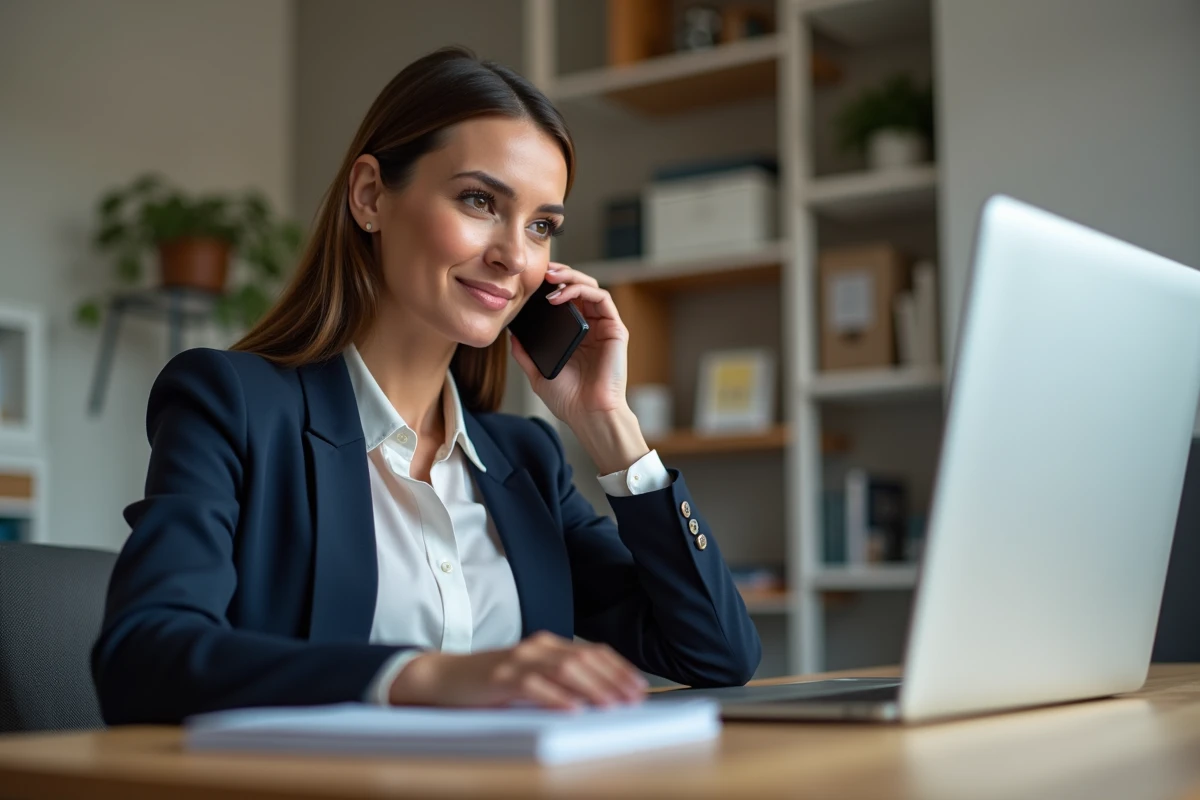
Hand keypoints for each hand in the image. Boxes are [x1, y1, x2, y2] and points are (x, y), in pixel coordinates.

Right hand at [388, 631, 648, 709]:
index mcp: (547, 644)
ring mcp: (517, 660)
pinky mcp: (499, 677)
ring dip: (592, 688)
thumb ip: (560, 680)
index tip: (639, 687)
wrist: (443, 677)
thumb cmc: (491, 683)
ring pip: (564, 670)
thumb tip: (602, 698)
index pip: (593, 652)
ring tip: (612, 704)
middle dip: (613, 680)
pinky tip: (573, 709)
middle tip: (633, 699)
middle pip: (584, 660)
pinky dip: (556, 697)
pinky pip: (533, 686)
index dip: (619, 668)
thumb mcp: (531, 677)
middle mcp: (536, 647)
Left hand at [510, 263, 628, 426]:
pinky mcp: (615, 330)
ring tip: (550, 278)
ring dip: (571, 277)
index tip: (532, 280)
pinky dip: (581, 290)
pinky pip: (602, 298)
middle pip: (579, 288)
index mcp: (575, 335)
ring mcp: (604, 327)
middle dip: (561, 273)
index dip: (551, 286)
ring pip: (591, 287)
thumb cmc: (568, 400)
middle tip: (543, 271)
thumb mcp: (537, 373)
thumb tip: (511, 335)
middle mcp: (591, 327)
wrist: (588, 414)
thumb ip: (525, 354)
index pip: (565, 300)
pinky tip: (561, 295)